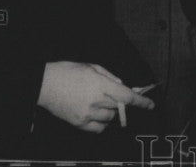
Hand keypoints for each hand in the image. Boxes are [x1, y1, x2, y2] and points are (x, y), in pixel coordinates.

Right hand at [37, 62, 154, 132]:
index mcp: (100, 85)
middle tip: (112, 95)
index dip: (141, 102)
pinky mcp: (78, 123)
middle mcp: (95, 101)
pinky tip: (96, 113)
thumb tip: (123, 87)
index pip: (127, 96)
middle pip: (119, 106)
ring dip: (111, 110)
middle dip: (120, 101)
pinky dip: (102, 122)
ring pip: (110, 117)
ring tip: (99, 101)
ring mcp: (87, 114)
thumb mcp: (92, 67)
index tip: (151, 105)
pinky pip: (98, 128)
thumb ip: (110, 77)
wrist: (44, 84)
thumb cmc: (68, 71)